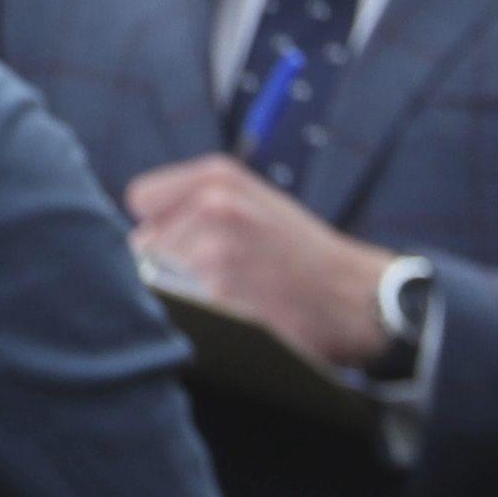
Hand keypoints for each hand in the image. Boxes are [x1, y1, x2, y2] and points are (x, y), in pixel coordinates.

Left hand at [124, 154, 392, 372]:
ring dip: (183, 295)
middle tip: (221, 278)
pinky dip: (198, 319)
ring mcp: (215, 250)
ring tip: (230, 298)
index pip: (142, 200)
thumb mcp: (251, 201)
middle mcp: (212, 205)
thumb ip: (194, 202)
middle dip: (170, 264)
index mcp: (217, 177)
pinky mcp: (220, 295)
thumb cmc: (299, 253)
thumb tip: (137, 231)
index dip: (162, 226)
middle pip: (145, 245)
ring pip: (158, 280)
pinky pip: (179, 309)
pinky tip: (233, 317)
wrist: (360, 298)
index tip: (190, 242)